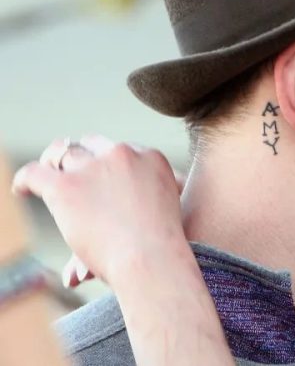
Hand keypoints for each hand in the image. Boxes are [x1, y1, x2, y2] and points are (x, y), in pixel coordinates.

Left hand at [11, 136, 186, 288]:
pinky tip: (21, 190)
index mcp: (151, 158)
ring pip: (65, 156)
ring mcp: (94, 168)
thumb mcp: (163, 218)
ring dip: (55, 167)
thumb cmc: (161, 251)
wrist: (152, 260)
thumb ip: (141, 210)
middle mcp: (122, 155)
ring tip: (47, 181)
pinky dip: (25, 180)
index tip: (99, 175)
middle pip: (93, 145)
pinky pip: (35, 173)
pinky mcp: (67, 185)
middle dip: (81, 158)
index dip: (106, 161)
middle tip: (68, 172)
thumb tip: (121, 235)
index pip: (121, 150)